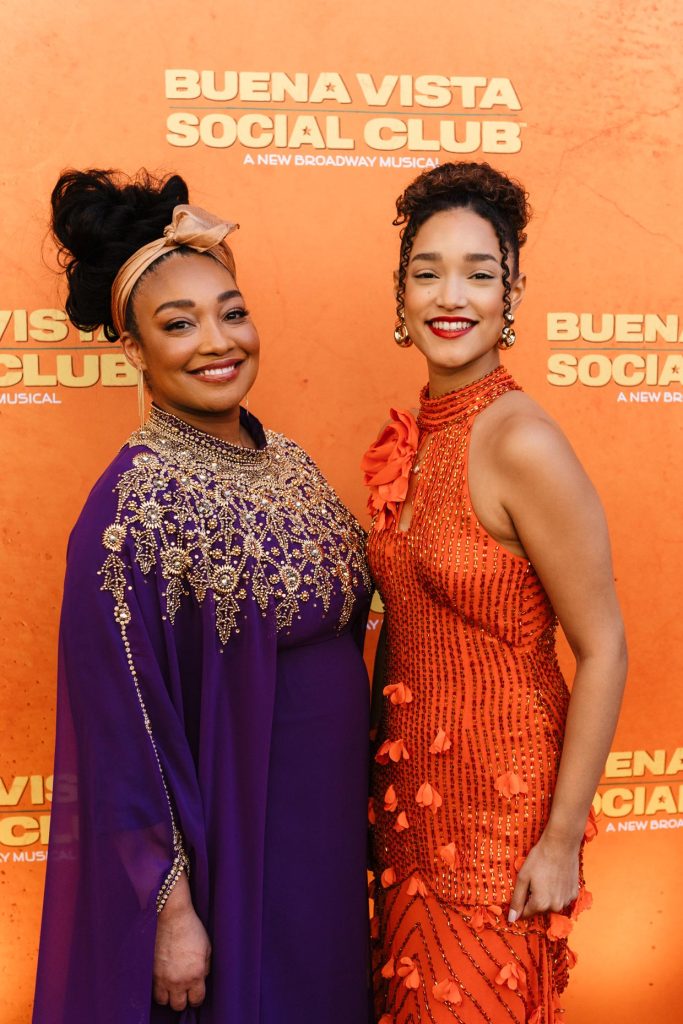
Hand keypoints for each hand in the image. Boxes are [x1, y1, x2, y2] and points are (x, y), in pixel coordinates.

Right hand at [153, 873, 210, 1010]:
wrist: (171, 915)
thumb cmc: (191, 928)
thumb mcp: (207, 947)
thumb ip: (205, 967)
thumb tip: (201, 978)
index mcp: (195, 975)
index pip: (197, 999)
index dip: (197, 997)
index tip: (195, 993)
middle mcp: (178, 980)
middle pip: (179, 1005)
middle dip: (182, 998)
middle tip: (183, 989)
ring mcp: (162, 977)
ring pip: (163, 1001)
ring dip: (168, 995)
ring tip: (171, 985)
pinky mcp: (149, 971)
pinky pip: (152, 989)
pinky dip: (157, 987)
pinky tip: (162, 978)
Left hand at [508, 830, 579, 921]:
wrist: (561, 845)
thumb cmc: (539, 859)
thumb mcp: (523, 877)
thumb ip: (517, 900)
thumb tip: (512, 919)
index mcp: (540, 904)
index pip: (526, 914)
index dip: (521, 903)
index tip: (523, 889)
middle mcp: (555, 907)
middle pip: (539, 910)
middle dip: (534, 899)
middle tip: (535, 879)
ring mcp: (567, 901)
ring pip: (551, 905)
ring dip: (547, 896)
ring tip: (546, 877)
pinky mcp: (574, 894)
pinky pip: (562, 898)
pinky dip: (558, 892)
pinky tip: (556, 878)